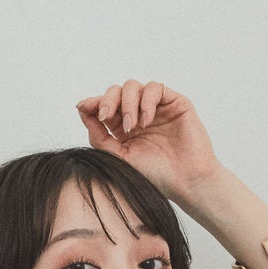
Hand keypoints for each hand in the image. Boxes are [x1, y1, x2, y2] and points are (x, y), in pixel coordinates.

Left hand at [74, 80, 221, 204]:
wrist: (185, 181)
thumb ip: (99, 136)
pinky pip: (155, 88)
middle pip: (117, 92)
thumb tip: (82, 110)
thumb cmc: (155, 175)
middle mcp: (138, 115)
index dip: (93, 103)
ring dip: (128, 104)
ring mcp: (156, 108)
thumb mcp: (119, 157)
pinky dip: (146, 101)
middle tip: (107, 117)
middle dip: (108, 101)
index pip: (105, 107)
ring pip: (133, 87)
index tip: (83, 107)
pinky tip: (147, 121)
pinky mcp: (174, 102)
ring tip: (133, 126)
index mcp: (123, 128)